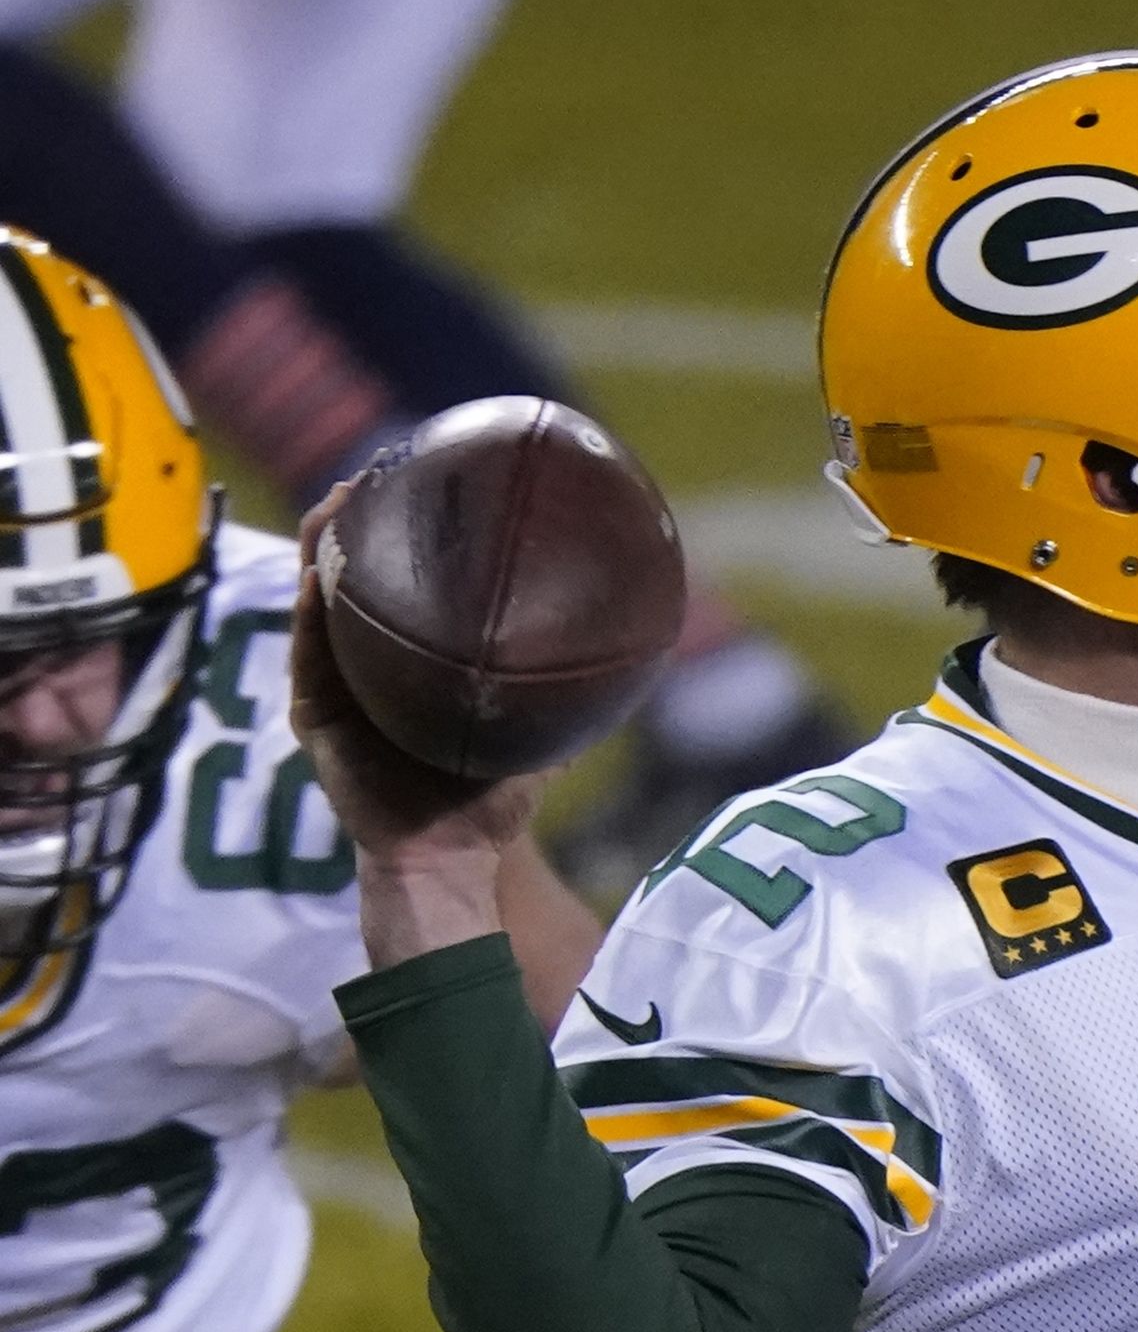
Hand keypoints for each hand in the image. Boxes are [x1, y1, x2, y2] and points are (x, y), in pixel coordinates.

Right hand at [286, 481, 545, 965]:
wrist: (450, 859)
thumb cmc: (491, 801)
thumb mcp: (537, 732)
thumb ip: (566, 692)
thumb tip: (635, 649)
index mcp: (412, 665)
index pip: (405, 585)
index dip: (406, 533)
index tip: (422, 480)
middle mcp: (368, 667)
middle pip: (353, 578)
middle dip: (357, 522)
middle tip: (374, 472)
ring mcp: (336, 688)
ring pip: (320, 602)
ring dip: (323, 548)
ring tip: (338, 501)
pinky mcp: (314, 715)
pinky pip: (307, 652)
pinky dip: (310, 610)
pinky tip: (317, 571)